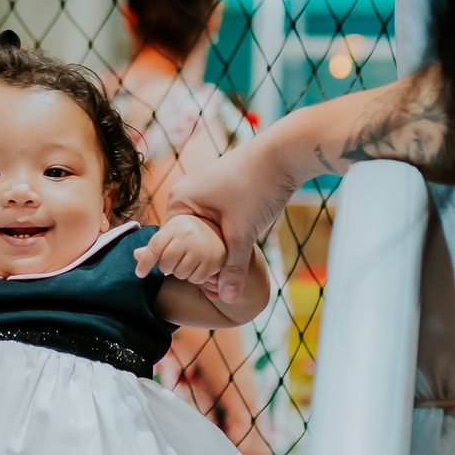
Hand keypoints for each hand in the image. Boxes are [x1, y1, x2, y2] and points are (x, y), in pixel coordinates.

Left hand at [133, 214, 225, 295]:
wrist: (227, 227)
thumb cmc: (196, 231)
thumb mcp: (176, 230)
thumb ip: (157, 244)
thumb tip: (135, 255)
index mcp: (176, 225)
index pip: (154, 247)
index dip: (144, 263)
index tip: (139, 273)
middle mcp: (188, 235)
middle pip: (165, 264)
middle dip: (167, 266)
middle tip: (177, 259)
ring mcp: (201, 248)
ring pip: (179, 274)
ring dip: (182, 272)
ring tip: (191, 260)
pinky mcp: (214, 261)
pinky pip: (196, 279)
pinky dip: (196, 277)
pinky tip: (201, 265)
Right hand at [162, 133, 294, 303]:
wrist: (285, 154)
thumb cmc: (256, 187)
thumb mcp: (243, 233)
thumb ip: (233, 268)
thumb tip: (229, 301)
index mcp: (180, 200)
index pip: (169, 242)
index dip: (183, 265)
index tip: (201, 282)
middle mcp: (187, 192)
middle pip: (185, 237)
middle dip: (199, 258)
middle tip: (215, 280)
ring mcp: (204, 189)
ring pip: (202, 229)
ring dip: (213, 247)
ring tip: (226, 266)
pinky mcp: (222, 190)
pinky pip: (214, 220)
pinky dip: (222, 235)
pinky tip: (236, 247)